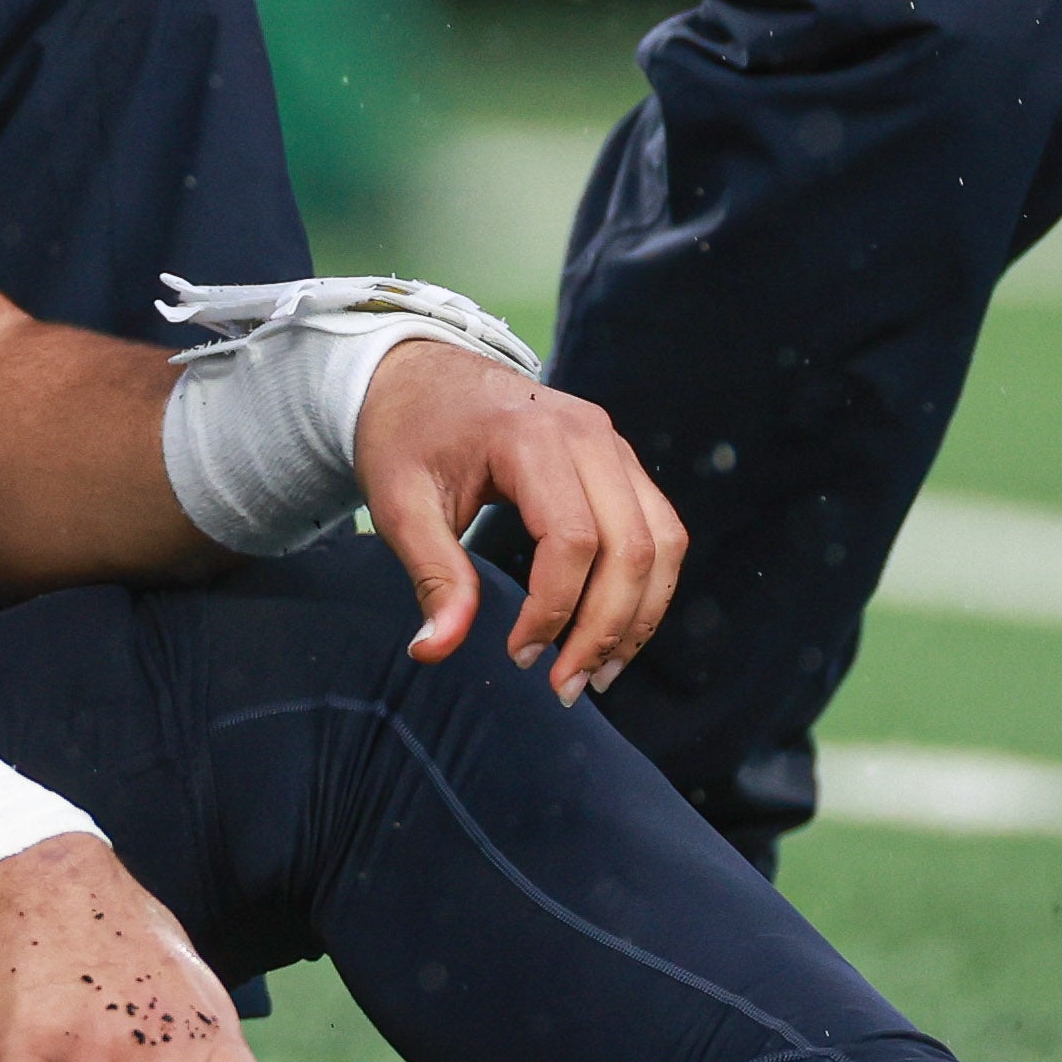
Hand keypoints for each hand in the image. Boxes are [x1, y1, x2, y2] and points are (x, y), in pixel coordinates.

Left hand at [355, 343, 682, 701]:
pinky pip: (659, 529)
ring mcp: (613, 444)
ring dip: (639, 616)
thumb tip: (434, 652)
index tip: (517, 655)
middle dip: (606, 629)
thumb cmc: (406, 436)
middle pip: (631, 547)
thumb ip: (431, 575)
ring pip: (662, 541)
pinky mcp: (620, 461)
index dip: (553, 610)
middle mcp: (588, 433)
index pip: (571, 540)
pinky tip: (612, 630)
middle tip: (566, 687)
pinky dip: (647, 587)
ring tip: (598, 672)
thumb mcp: (399, 503)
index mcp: (530, 436)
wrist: (419, 374)